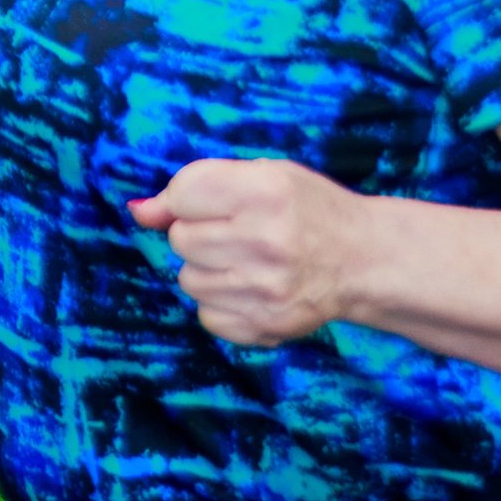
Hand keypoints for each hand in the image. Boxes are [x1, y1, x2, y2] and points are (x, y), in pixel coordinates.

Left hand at [130, 158, 371, 347]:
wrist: (363, 259)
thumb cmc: (307, 208)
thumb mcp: (262, 175)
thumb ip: (197, 186)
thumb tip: (138, 212)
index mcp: (265, 192)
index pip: (183, 194)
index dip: (187, 199)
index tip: (209, 203)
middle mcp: (266, 241)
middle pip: (181, 241)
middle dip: (196, 234)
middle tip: (232, 232)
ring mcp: (267, 289)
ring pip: (188, 281)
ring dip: (206, 269)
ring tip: (243, 260)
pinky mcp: (268, 325)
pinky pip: (207, 317)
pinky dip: (220, 303)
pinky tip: (249, 288)